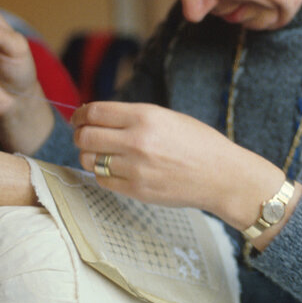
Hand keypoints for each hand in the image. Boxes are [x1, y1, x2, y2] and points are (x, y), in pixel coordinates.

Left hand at [72, 101, 293, 241]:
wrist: (222, 175)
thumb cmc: (198, 143)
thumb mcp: (167, 117)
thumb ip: (133, 116)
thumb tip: (97, 117)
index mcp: (146, 116)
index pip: (95, 112)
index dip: (81, 115)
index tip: (79, 118)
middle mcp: (137, 141)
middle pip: (85, 136)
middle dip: (80, 135)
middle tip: (85, 136)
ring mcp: (135, 168)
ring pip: (90, 160)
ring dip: (90, 156)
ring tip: (103, 154)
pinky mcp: (137, 190)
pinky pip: (103, 180)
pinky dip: (104, 174)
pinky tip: (116, 170)